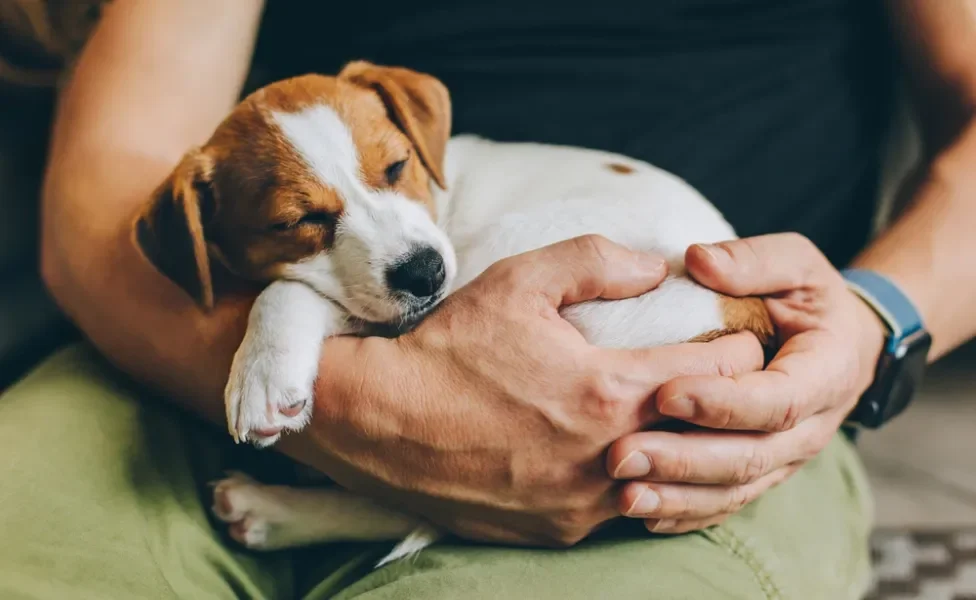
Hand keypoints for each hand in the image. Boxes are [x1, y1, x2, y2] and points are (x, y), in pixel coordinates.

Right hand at [292, 235, 763, 546]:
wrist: (378, 422)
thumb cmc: (448, 348)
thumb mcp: (518, 282)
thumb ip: (595, 261)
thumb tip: (654, 266)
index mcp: (607, 391)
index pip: (716, 373)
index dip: (741, 350)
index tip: (746, 337)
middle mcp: (606, 458)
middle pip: (707, 435)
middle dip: (728, 405)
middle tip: (731, 380)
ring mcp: (582, 504)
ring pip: (671, 483)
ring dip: (687, 450)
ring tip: (688, 420)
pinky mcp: (557, 530)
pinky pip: (620, 510)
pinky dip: (637, 483)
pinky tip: (628, 456)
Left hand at [606, 233, 886, 533]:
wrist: (841, 343)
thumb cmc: (809, 297)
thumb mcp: (795, 264)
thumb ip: (752, 261)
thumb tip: (698, 260)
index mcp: (823, 373)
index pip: (775, 400)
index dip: (721, 402)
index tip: (663, 392)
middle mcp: (808, 427)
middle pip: (749, 458)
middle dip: (683, 460)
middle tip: (621, 456)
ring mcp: (783, 458)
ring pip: (733, 490)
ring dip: (676, 497)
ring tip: (622, 495)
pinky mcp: (758, 473)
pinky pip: (723, 504)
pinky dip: (683, 513)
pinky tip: (639, 513)